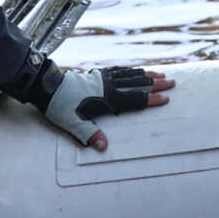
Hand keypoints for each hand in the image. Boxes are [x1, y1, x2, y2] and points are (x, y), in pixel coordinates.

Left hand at [28, 64, 173, 151]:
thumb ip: (89, 134)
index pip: (134, 99)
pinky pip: (120, 70)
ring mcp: (103, 77)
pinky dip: (132, 70)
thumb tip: (103, 147)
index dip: (150, 99)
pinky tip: (136, 70)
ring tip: (161, 74)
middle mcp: (108, 86)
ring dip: (147, 75)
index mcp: (106, 98)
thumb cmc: (60, 107)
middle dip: (155, 84)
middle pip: (137, 83)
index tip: (165, 99)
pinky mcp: (97, 73)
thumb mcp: (73, 123)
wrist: (46, 86)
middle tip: (172, 82)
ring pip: (130, 74)